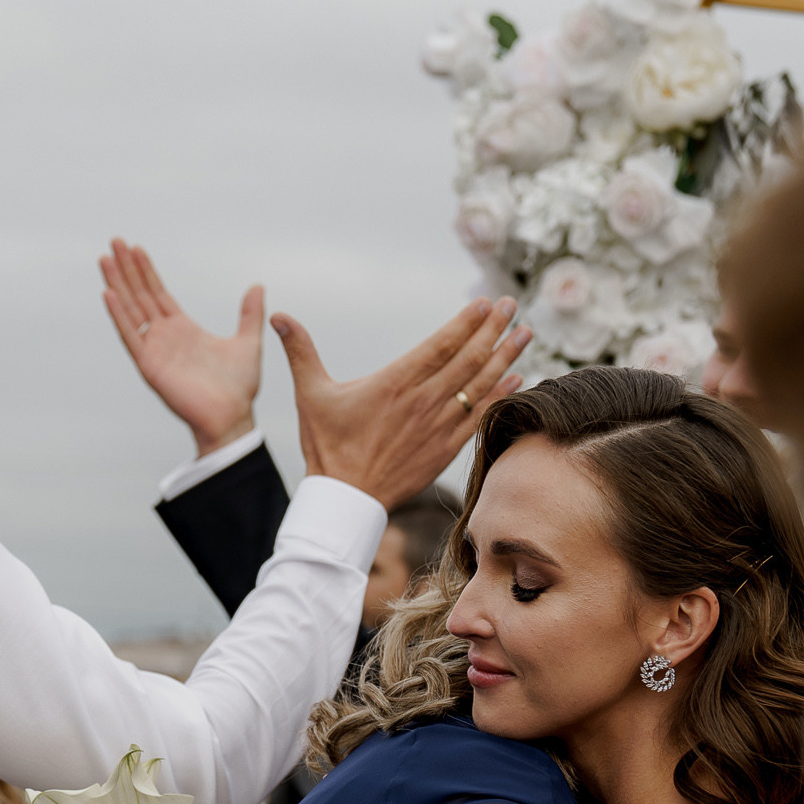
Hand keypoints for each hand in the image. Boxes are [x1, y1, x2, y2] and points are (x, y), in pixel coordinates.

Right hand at [101, 239, 261, 456]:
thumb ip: (249, 314)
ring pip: (130, 310)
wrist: (232, 417)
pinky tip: (108, 294)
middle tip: (114, 242)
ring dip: (117, 284)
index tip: (135, 249)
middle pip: (140, 295)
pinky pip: (131, 336)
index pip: (158, 294)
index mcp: (183, 330)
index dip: (147, 271)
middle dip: (127, 269)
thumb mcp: (248, 342)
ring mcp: (155, 350)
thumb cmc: (238, 388)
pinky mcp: (150, 365)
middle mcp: (164, 337)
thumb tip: (258, 286)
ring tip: (105, 259)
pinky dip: (119, 315)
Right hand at [272, 298, 530, 509]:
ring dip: (506, 357)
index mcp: (394, 383)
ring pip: (480, 385)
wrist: (345, 499)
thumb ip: (300, 351)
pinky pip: (480, 417)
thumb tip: (277, 315)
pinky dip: (500, 395)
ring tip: (525, 333)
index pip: (440, 345)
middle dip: (494, 330)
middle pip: (468, 359)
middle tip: (514, 305)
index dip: (466, 322)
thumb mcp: (311, 394)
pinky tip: (518, 378)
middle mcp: (422, 402)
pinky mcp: (445, 449)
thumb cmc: (327, 446)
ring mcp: (438, 427)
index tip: (486, 303)